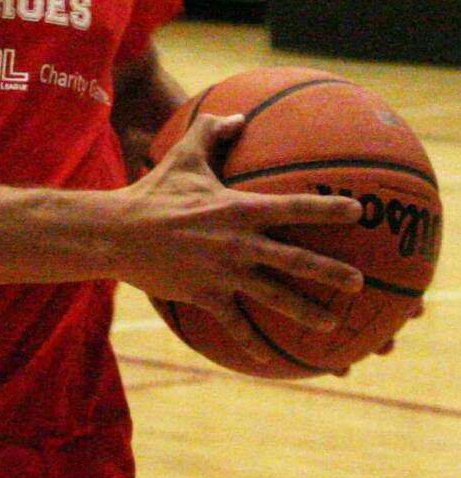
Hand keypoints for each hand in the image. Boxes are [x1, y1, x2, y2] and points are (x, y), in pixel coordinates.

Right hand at [119, 114, 364, 363]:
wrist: (119, 233)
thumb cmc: (153, 192)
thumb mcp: (183, 156)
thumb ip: (212, 133)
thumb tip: (238, 116)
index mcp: (239, 209)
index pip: (294, 207)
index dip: (328, 208)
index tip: (357, 212)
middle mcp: (239, 243)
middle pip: (296, 259)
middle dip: (331, 272)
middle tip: (359, 282)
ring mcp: (225, 272)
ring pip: (275, 296)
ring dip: (306, 311)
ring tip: (332, 324)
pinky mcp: (207, 295)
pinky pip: (235, 323)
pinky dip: (253, 343)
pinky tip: (270, 361)